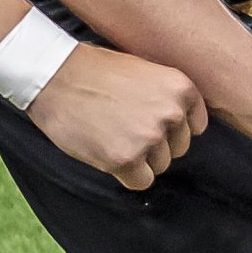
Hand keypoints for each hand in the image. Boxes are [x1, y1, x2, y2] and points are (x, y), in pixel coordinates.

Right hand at [27, 44, 207, 189]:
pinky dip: (126, 175)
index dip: (173, 129)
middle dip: (155, 145)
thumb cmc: (96, 70)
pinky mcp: (126, 158)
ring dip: (139, 160)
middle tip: (125, 129)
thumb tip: (181, 125)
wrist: (56, 75)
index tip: (151, 124)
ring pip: (159, 166)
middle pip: (178, 149)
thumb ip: (167, 97)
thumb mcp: (146, 70)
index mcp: (181, 88)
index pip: (196, 126)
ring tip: (112, 137)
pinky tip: (108, 154)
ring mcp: (150, 137)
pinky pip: (140, 182)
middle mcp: (171, 112)